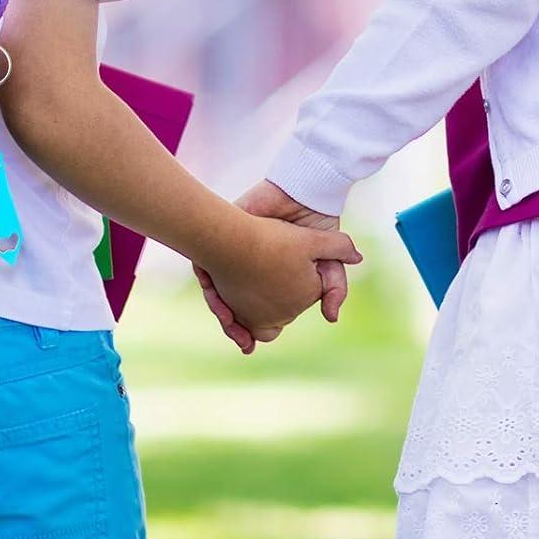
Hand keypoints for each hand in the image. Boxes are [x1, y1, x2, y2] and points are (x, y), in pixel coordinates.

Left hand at [196, 180, 354, 354]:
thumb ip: (333, 288)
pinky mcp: (222, 235)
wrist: (304, 193)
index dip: (250, 331)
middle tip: (240, 339)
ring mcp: (230, 254)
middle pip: (229, 305)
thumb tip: (331, 318)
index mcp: (268, 278)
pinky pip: (205, 267)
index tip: (249, 345)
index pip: (252, 312)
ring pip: (215, 291)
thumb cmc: (317, 227)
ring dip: (220, 308)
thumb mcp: (328, 263)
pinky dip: (210, 285)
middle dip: (231, 324)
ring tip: (230, 322)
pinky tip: (219, 298)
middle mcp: (246, 268)